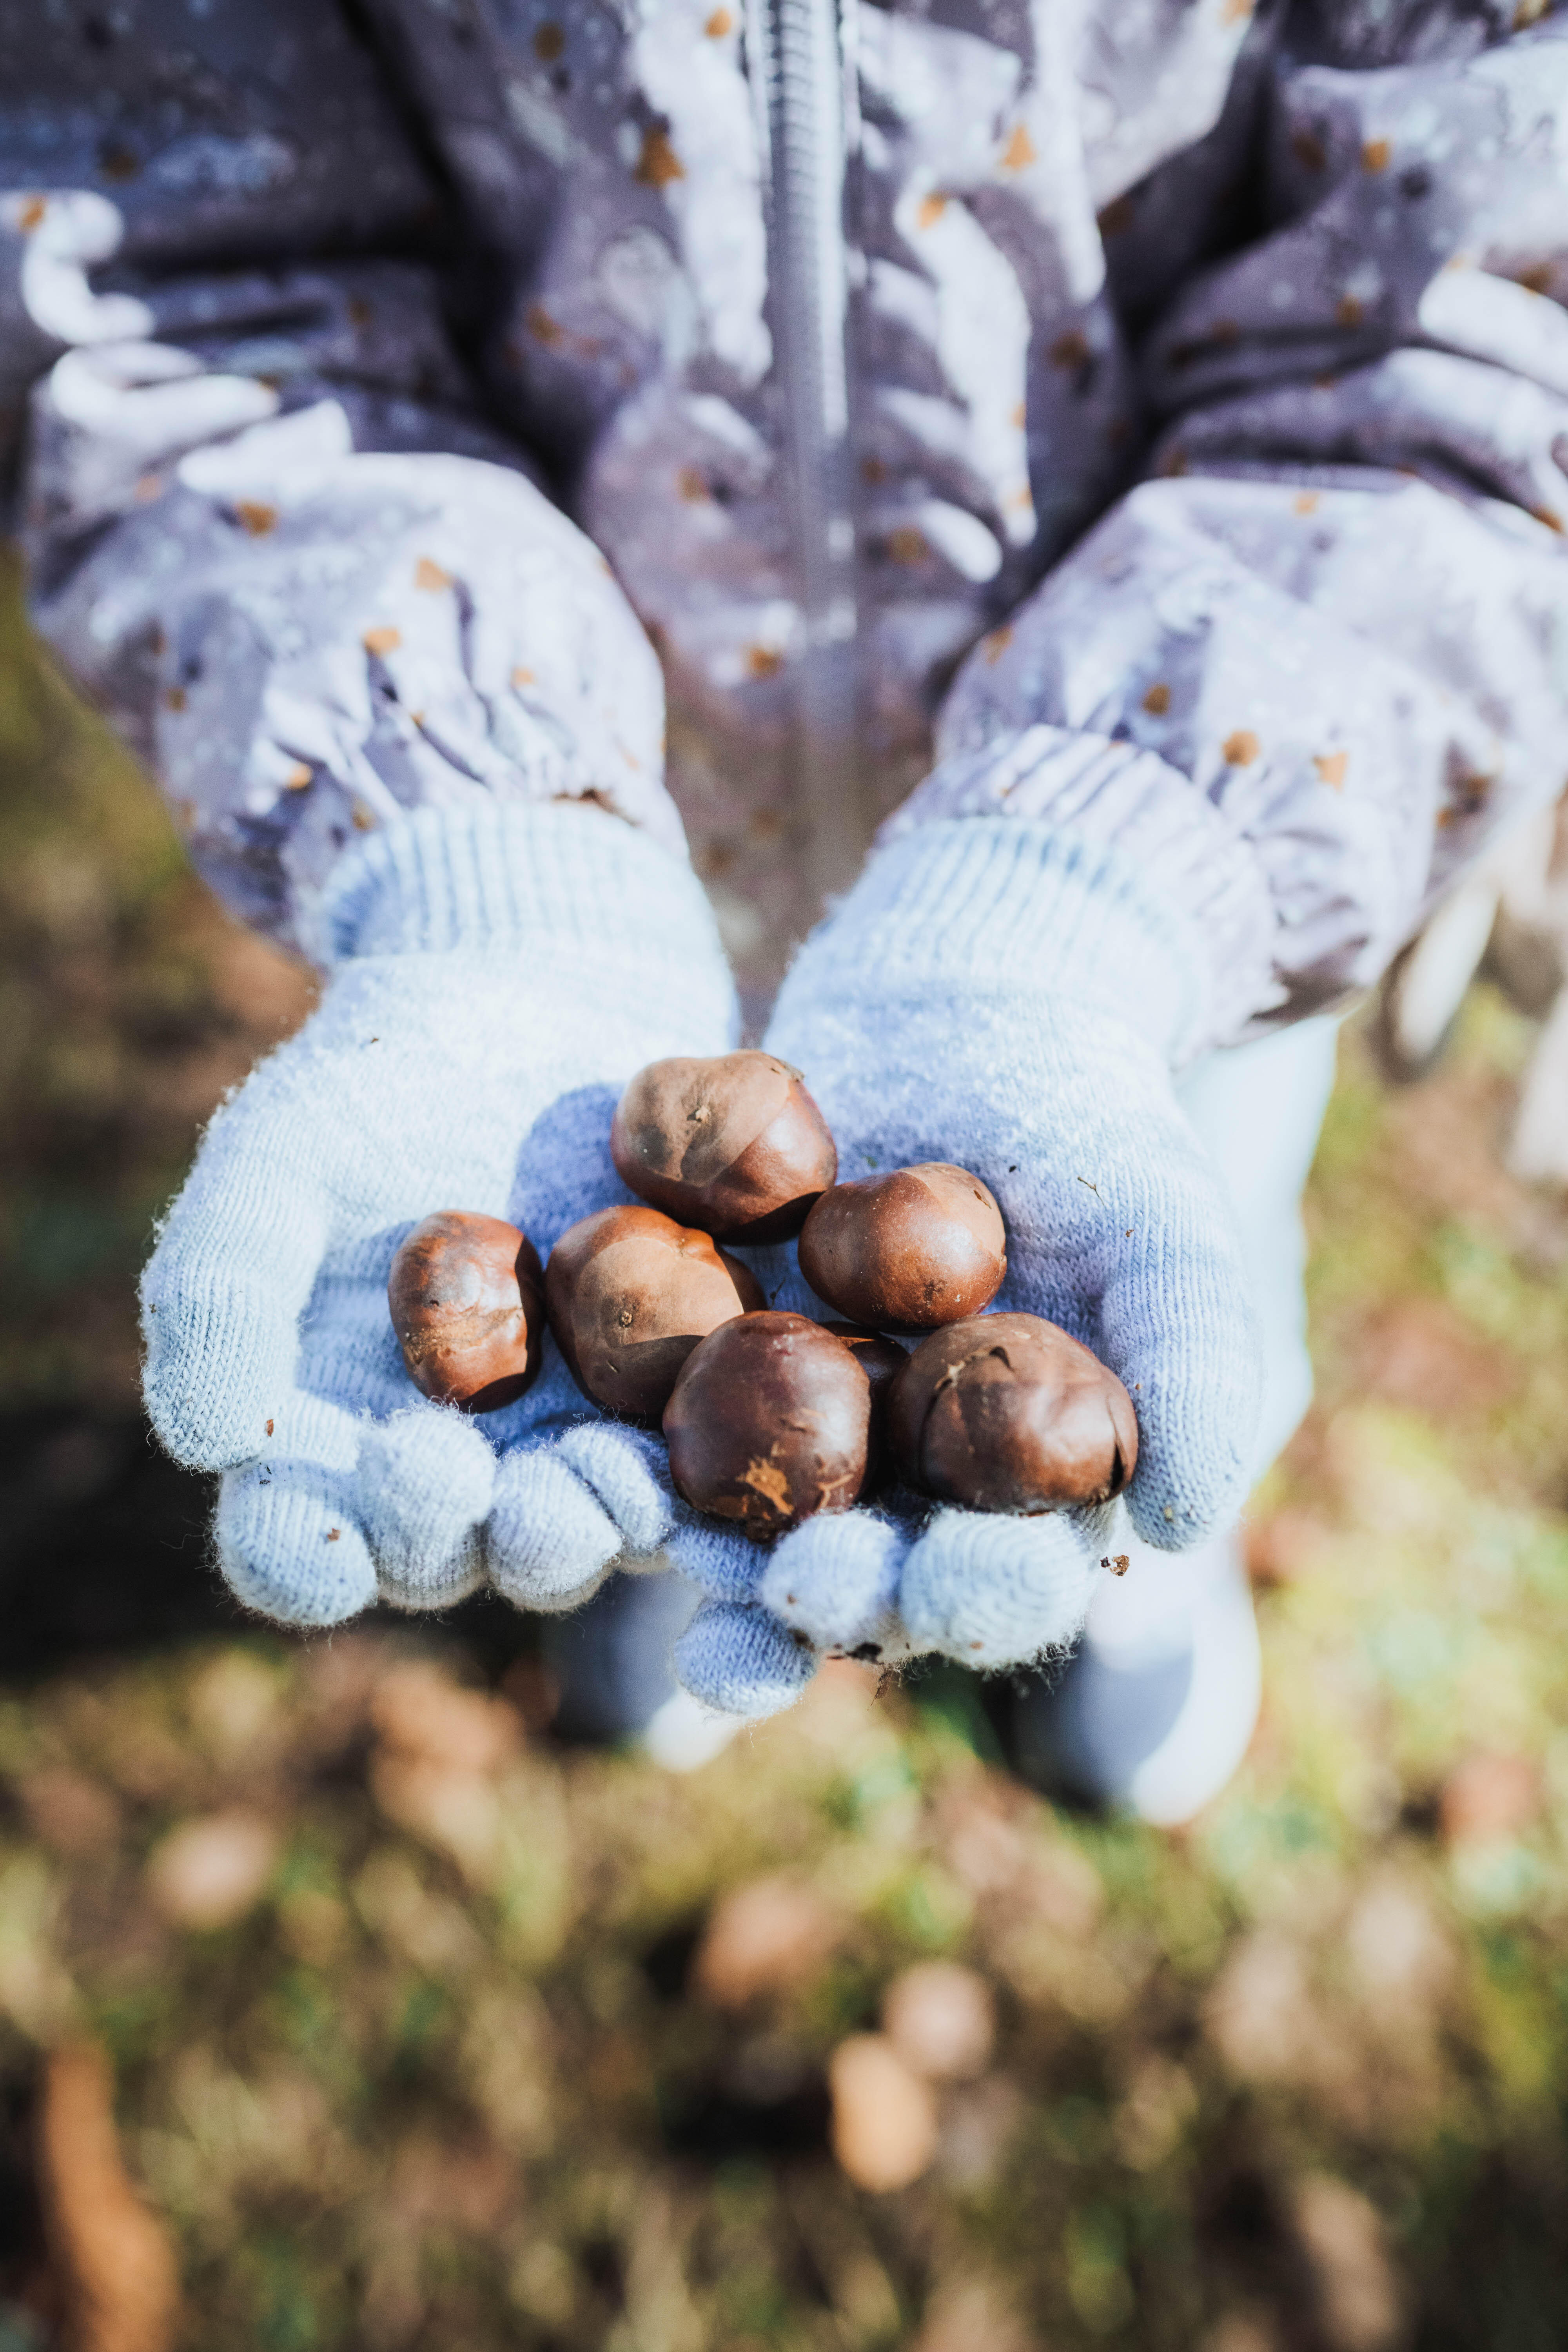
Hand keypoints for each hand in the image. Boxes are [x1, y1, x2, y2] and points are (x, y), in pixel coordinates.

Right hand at [141, 801, 735, 1623]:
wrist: (537, 1002)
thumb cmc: (374, 1083)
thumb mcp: (275, 1158)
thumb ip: (223, 1289)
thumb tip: (210, 1441)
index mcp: (325, 1441)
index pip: (293, 1548)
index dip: (310, 1555)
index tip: (341, 1511)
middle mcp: (450, 1474)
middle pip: (449, 1557)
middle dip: (472, 1541)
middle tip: (492, 1495)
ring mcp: (570, 1448)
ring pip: (579, 1534)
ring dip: (595, 1528)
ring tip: (609, 1480)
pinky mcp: (681, 1409)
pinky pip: (700, 1477)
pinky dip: (716, 1499)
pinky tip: (739, 1491)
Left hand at [585, 816, 1262, 1717]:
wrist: (966, 991)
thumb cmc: (1090, 1119)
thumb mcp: (1162, 1220)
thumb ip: (1199, 1360)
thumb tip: (1190, 1515)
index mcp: (997, 1493)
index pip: (988, 1578)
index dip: (963, 1597)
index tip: (929, 1593)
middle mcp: (870, 1483)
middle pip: (833, 1570)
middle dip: (800, 1599)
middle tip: (773, 1607)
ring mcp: (758, 1417)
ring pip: (700, 1503)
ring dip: (654, 1533)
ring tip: (616, 1543)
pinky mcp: (660, 1342)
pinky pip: (602, 1394)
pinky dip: (563, 1411)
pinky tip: (517, 1428)